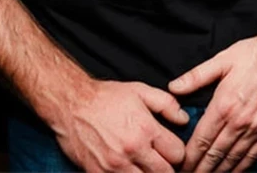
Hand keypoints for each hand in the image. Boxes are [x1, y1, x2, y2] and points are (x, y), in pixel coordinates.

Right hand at [52, 79, 188, 172]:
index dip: (178, 153)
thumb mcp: (141, 91)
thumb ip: (167, 104)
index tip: (172, 150)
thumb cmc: (107, 97)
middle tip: (162, 161)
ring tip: (146, 166)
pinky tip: (130, 169)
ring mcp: (114, 166)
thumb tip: (184, 119)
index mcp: (146, 129)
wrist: (72, 104)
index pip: (177, 154)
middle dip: (167, 168)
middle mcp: (132, 150)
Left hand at [168, 29, 256, 171]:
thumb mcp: (222, 59)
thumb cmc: (254, 54)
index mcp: (224, 105)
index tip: (178, 165)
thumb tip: (173, 87)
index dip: (188, 157)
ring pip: (232, 160)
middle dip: (199, 169)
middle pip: (214, 155)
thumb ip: (196, 76)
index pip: (201, 140)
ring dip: (217, 172)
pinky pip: (252, 157)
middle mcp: (240, 121)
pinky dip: (239, 169)